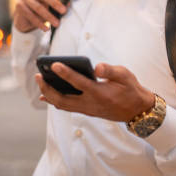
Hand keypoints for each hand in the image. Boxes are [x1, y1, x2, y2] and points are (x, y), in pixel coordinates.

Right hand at [13, 0, 68, 32]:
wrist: (23, 18)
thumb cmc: (38, 10)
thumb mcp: (48, 5)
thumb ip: (56, 3)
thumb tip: (68, 4)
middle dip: (55, 3)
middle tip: (63, 11)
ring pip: (38, 7)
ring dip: (48, 16)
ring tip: (56, 23)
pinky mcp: (19, 6)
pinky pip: (30, 15)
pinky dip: (39, 23)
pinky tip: (46, 28)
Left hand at [35, 62, 154, 121]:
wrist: (137, 110)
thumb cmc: (130, 89)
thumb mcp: (125, 76)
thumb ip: (111, 71)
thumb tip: (97, 67)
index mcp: (100, 93)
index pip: (79, 83)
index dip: (66, 73)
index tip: (54, 64)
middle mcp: (91, 103)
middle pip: (63, 99)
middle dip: (48, 87)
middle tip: (38, 75)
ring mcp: (87, 110)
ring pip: (62, 105)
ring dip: (49, 94)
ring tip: (39, 81)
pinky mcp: (86, 111)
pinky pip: (67, 108)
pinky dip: (54, 101)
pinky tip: (45, 96)